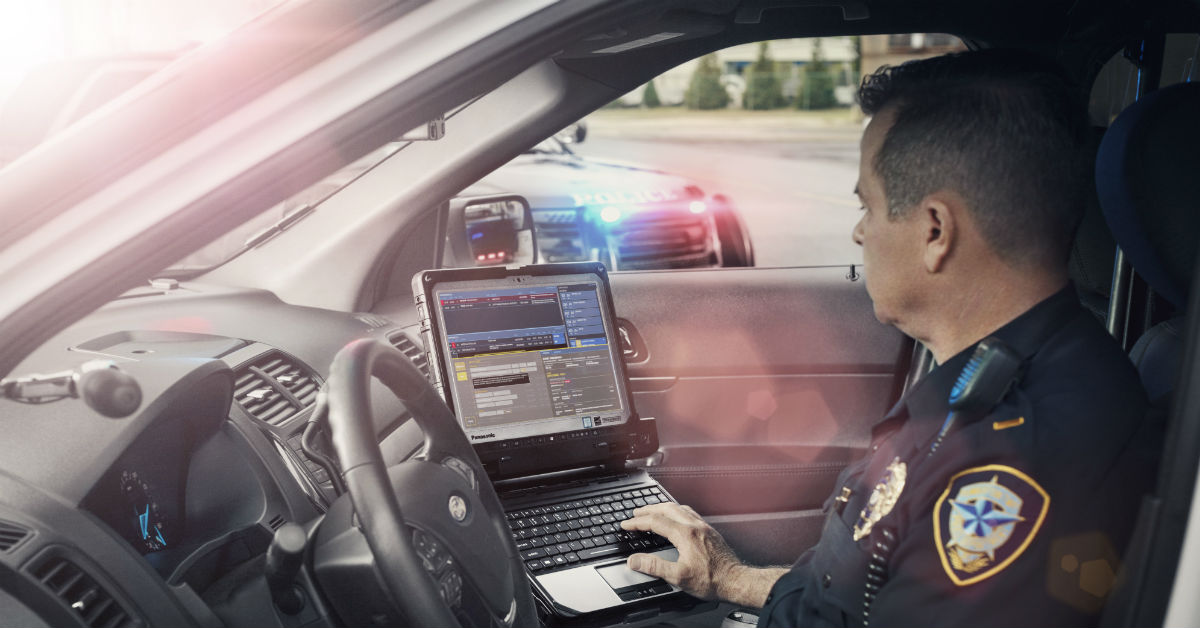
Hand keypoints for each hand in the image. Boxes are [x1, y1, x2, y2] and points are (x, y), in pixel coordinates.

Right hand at [620, 502, 741, 600]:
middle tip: (636, 513)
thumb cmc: (712, 580)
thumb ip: (654, 567)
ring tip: (653, 511)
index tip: (627, 524)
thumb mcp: (678, 577)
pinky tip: (677, 518)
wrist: (736, 581)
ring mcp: (704, 527)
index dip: (638, 522)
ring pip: (679, 508)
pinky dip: (677, 511)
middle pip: (667, 509)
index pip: (655, 521)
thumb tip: (635, 560)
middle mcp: (695, 526)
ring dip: (663, 508)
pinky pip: (690, 513)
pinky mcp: (710, 531)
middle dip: (648, 509)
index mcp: (685, 534)